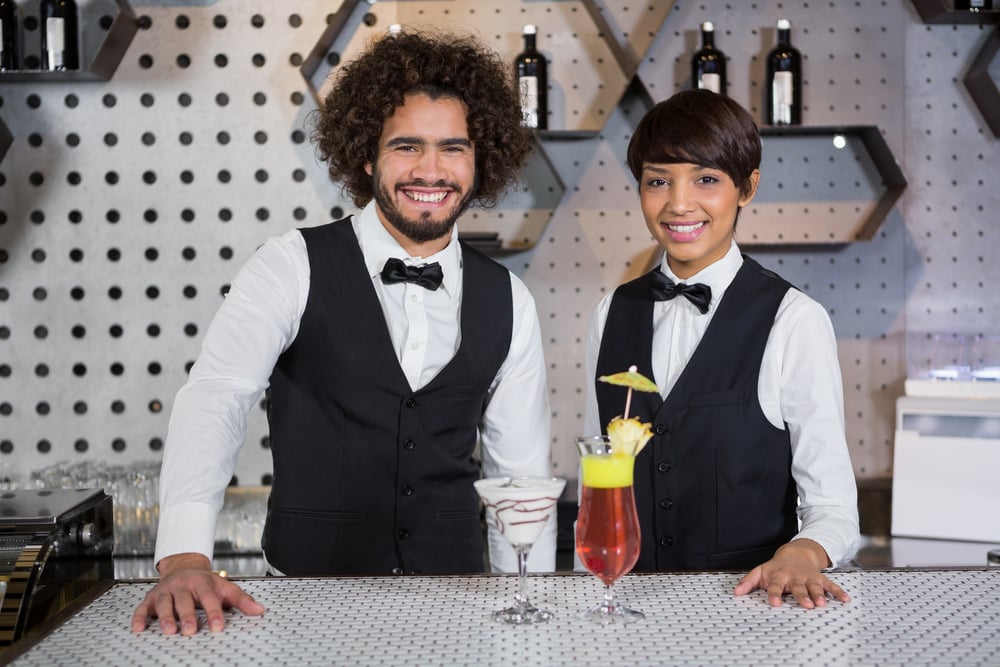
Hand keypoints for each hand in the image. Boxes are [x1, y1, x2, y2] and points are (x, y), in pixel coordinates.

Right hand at [130, 553, 264, 634]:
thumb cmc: (206, 583)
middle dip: (187, 616)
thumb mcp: (225, 587)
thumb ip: (242, 600)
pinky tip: (139, 628)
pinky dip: (139, 617)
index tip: (218, 626)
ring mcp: (166, 591)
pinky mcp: (151, 598)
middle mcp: (183, 585)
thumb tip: (259, 610)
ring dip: (165, 617)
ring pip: (164, 603)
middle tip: (190, 630)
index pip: (209, 597)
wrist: (183, 568)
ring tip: (169, 631)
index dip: (214, 611)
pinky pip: (143, 607)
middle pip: (185, 601)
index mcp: (202, 582)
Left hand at [733, 539, 849, 608]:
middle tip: (806, 605)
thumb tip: (736, 593)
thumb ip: (748, 582)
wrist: (796, 552)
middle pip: (798, 587)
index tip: (774, 603)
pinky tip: (845, 600)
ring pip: (814, 586)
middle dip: (802, 596)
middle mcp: (795, 577)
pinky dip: (838, 592)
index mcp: (779, 576)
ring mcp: (809, 577)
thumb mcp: (760, 572)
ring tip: (823, 603)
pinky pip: (830, 585)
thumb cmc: (776, 567)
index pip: (775, 586)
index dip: (774, 594)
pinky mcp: (820, 579)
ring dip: (819, 594)